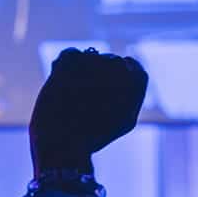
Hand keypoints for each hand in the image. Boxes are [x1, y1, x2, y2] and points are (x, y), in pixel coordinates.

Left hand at [29, 48, 147, 175]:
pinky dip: (64, 66)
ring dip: (80, 72)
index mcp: (136, 82)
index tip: (106, 92)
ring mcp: (93, 61)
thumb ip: (132, 94)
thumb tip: (128, 68)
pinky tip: (61, 86)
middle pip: (109, 61)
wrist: (61, 143)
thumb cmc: (94, 136)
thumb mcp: (125, 121)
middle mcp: (118, 67)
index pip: (132, 66)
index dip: (118, 78)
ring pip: (88, 57)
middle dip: (97, 75)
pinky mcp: (70, 61)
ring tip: (72, 97)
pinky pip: (70, 54)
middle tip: (86, 100)